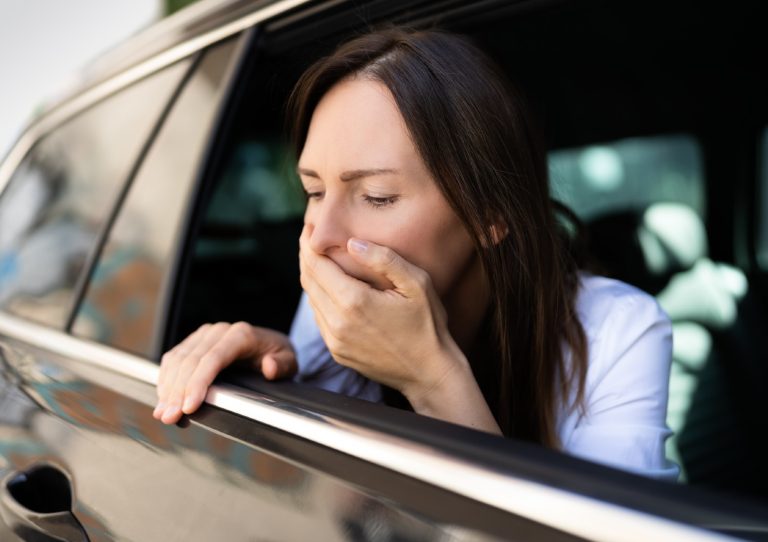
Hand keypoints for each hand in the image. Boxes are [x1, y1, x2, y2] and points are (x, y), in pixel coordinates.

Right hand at [153, 322, 296, 424]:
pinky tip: (164, 398)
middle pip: (191, 362)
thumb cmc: (278, 354)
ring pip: (178, 360)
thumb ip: (283, 365)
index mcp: (241, 335)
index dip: (198, 383)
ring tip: (163, 413)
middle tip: (170, 417)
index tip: (189, 406)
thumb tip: (269, 366)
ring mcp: (204, 335)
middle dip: (178, 392)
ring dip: (168, 388)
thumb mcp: (289, 360)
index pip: (212, 358)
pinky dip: (166, 379)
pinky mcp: (194, 342)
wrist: (269, 344)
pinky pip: (174, 358)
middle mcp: (219, 331)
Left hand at [298, 224, 465, 405]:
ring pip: (311, 300)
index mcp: (354, 301)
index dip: (308, 244)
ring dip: (311, 277)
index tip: (308, 228)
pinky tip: (331, 288)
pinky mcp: (337, 352)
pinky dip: (320, 299)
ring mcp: (335, 341)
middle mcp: (337, 323)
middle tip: (309, 238)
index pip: (316, 265)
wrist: (430, 373)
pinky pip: (320, 319)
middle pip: (308, 281)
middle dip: (306, 256)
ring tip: (318, 259)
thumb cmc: (428, 326)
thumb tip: (352, 243)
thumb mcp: (416, 284)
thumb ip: (383, 259)